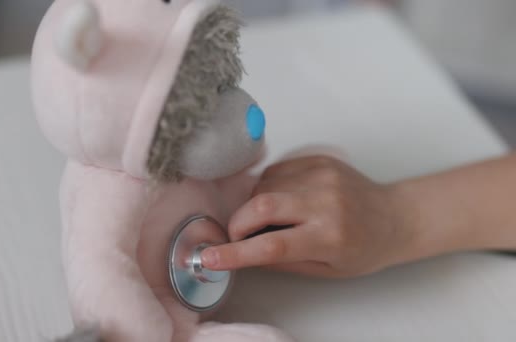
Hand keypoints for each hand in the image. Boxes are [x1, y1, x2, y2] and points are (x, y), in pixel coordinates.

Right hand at [201, 156, 411, 277]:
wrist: (394, 217)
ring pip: (264, 185)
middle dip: (238, 222)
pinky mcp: (318, 160)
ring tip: (270, 218)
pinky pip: (276, 171)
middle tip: (238, 235)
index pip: (271, 245)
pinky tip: (281, 199)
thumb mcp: (324, 269)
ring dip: (254, 204)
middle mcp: (325, 201)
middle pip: (261, 204)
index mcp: (329, 236)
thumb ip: (281, 261)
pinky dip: (268, 187)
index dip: (235, 252)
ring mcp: (322, 175)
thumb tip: (242, 252)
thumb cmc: (362, 250)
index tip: (210, 257)